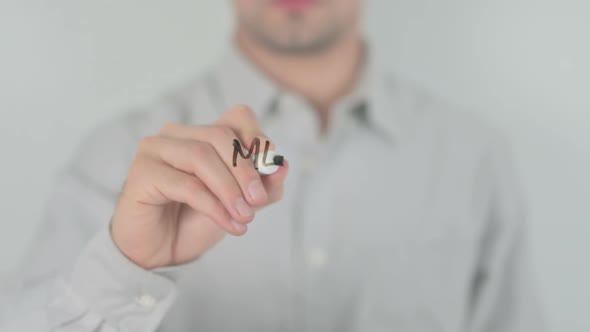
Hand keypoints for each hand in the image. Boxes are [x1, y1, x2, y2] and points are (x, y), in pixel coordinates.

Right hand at [110, 105, 288, 268]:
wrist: (161, 253)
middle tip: (258, 200)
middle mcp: (176, 135)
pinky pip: (186, 184)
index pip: (237, 117)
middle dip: (245, 170)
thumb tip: (283, 167)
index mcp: (202, 135)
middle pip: (220, 136)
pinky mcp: (142, 173)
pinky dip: (213, 206)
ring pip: (201, 156)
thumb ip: (263, 188)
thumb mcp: (240, 204)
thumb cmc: (196, 222)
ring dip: (229, 190)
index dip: (257, 136)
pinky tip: (229, 224)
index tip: (270, 164)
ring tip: (245, 217)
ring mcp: (155, 150)